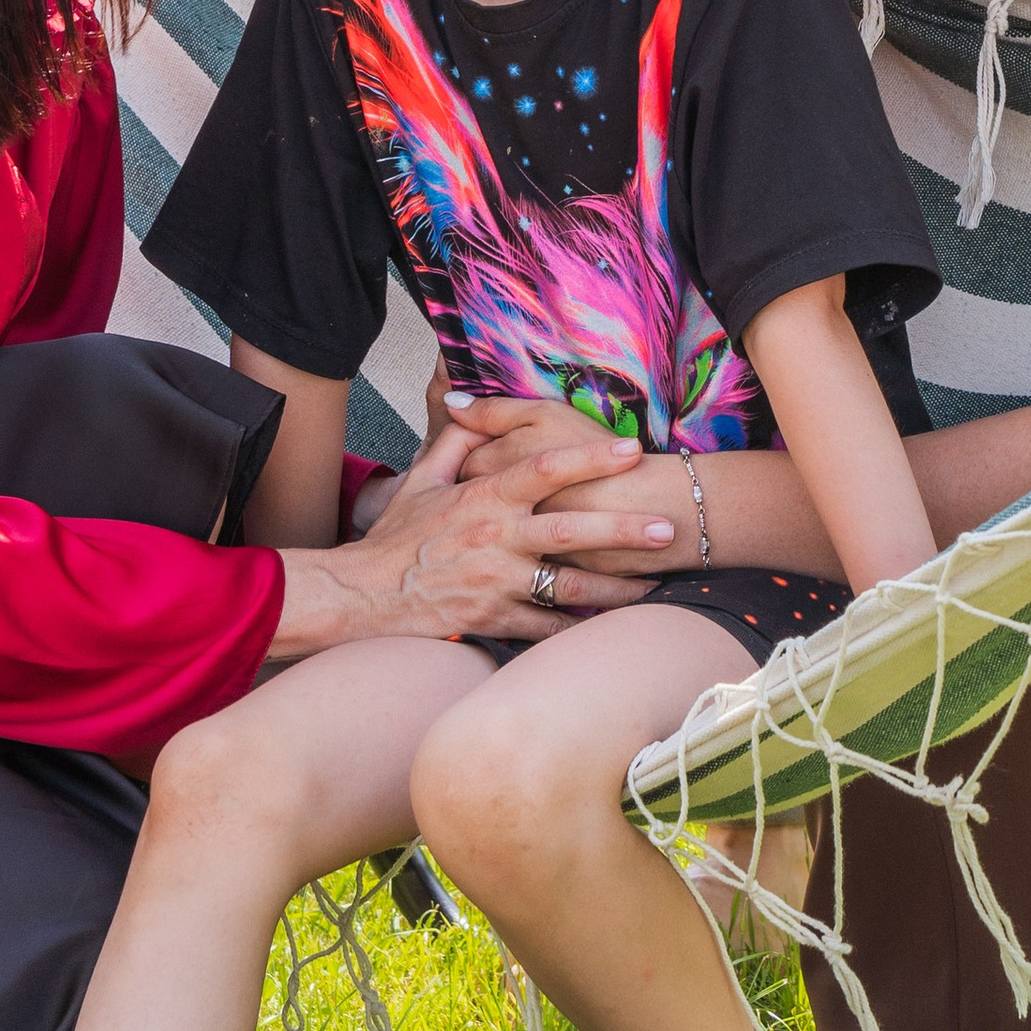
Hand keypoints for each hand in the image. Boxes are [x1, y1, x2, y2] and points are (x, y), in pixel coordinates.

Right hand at [272, 416, 674, 650]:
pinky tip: (608, 626)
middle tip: (666, 528)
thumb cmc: (395, 538)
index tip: (631, 449)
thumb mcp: (420, 480)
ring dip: (616, 588)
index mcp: (483, 498)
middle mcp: (496, 539)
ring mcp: (496, 584)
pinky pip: (546, 627)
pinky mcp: (493, 621)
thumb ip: (454, 442)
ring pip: (570, 587)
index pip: (545, 468)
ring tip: (653, 585)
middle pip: (572, 530)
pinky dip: (578, 628)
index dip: (591, 457)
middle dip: (623, 529)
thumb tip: (470, 402)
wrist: (364, 597)